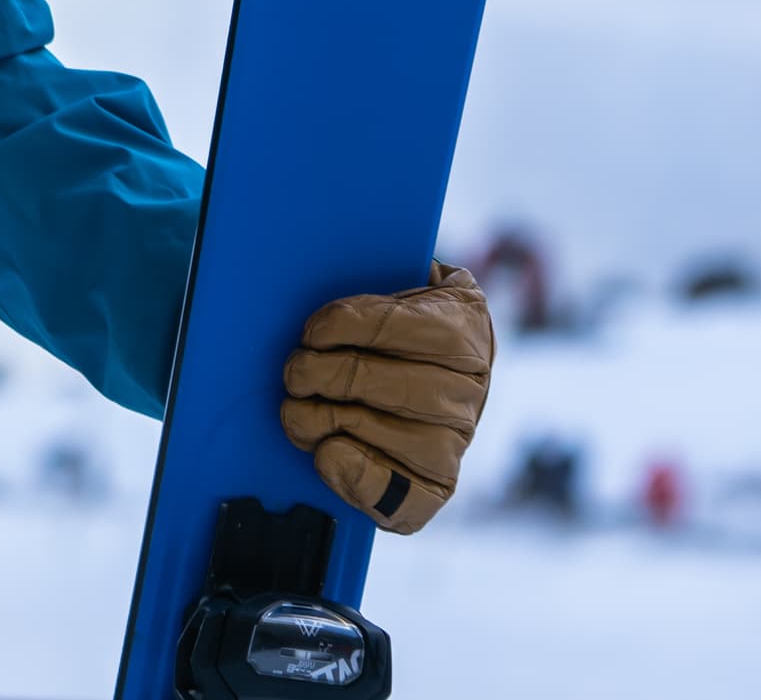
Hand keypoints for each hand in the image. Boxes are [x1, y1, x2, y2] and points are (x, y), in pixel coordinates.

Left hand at [277, 260, 492, 531]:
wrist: (448, 383)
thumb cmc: (411, 330)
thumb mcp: (416, 287)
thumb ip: (393, 269)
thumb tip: (373, 266)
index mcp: (462, 330)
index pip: (390, 323)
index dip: (339, 325)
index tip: (310, 332)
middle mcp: (466, 391)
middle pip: (371, 381)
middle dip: (316, 374)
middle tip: (294, 372)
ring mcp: (453, 442)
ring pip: (366, 429)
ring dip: (315, 420)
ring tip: (297, 409)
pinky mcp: (437, 488)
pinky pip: (395, 495)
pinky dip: (352, 476)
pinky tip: (328, 453)